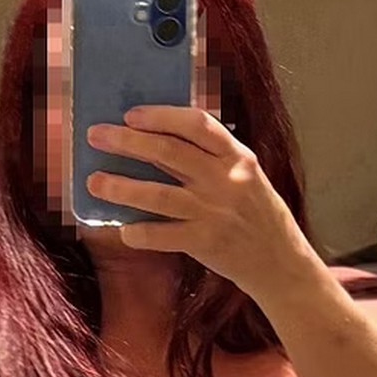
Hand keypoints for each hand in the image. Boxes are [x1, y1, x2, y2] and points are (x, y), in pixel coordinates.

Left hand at [85, 105, 314, 303]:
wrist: (281, 261)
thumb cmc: (258, 215)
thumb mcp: (246, 175)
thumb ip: (213, 157)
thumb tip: (160, 139)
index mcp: (237, 156)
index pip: (196, 125)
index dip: (160, 116)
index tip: (131, 114)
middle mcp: (225, 180)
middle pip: (168, 153)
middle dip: (127, 142)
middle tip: (97, 136)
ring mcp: (214, 212)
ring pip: (158, 195)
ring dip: (121, 187)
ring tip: (95, 182)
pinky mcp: (206, 243)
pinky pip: (163, 235)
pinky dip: (140, 232)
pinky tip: (123, 230)